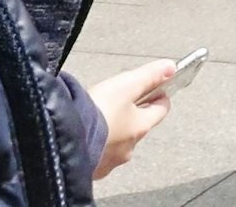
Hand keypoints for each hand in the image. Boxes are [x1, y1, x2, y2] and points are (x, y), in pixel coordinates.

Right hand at [87, 59, 174, 178]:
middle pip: (138, 126)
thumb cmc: (97, 112)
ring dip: (113, 130)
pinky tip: (86, 134)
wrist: (64, 141)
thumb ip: (149, 75)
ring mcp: (110, 161)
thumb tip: (171, 67)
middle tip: (118, 100)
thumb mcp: (125, 85)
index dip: (159, 95)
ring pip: (118, 141)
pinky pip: (99, 154)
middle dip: (132, 113)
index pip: (161, 109)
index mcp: (141, 127)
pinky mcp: (92, 169)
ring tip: (98, 117)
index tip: (156, 87)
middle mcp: (129, 147)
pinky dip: (97, 144)